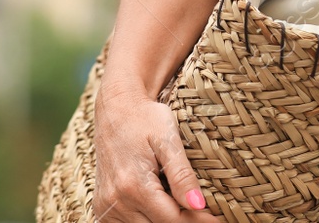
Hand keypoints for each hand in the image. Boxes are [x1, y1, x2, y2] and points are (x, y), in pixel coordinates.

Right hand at [92, 83, 218, 221]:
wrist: (116, 107)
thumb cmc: (145, 118)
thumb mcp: (168, 140)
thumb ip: (182, 175)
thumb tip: (199, 205)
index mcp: (133, 185)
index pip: (173, 220)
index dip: (198, 220)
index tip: (216, 217)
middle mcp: (116, 200)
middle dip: (184, 221)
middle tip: (202, 210)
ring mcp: (105, 205)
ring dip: (164, 220)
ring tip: (182, 206)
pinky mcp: (101, 206)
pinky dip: (147, 220)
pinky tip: (159, 206)